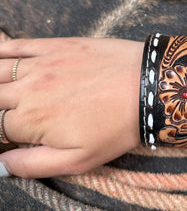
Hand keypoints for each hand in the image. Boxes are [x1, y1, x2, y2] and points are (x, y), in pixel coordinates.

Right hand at [0, 37, 142, 177]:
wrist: (147, 87)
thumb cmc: (116, 127)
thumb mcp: (78, 160)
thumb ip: (33, 165)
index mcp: (30, 121)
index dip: (1, 135)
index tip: (10, 134)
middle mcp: (28, 90)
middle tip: (7, 112)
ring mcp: (41, 64)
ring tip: (2, 91)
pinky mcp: (56, 46)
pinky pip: (18, 45)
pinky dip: (2, 51)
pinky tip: (0, 56)